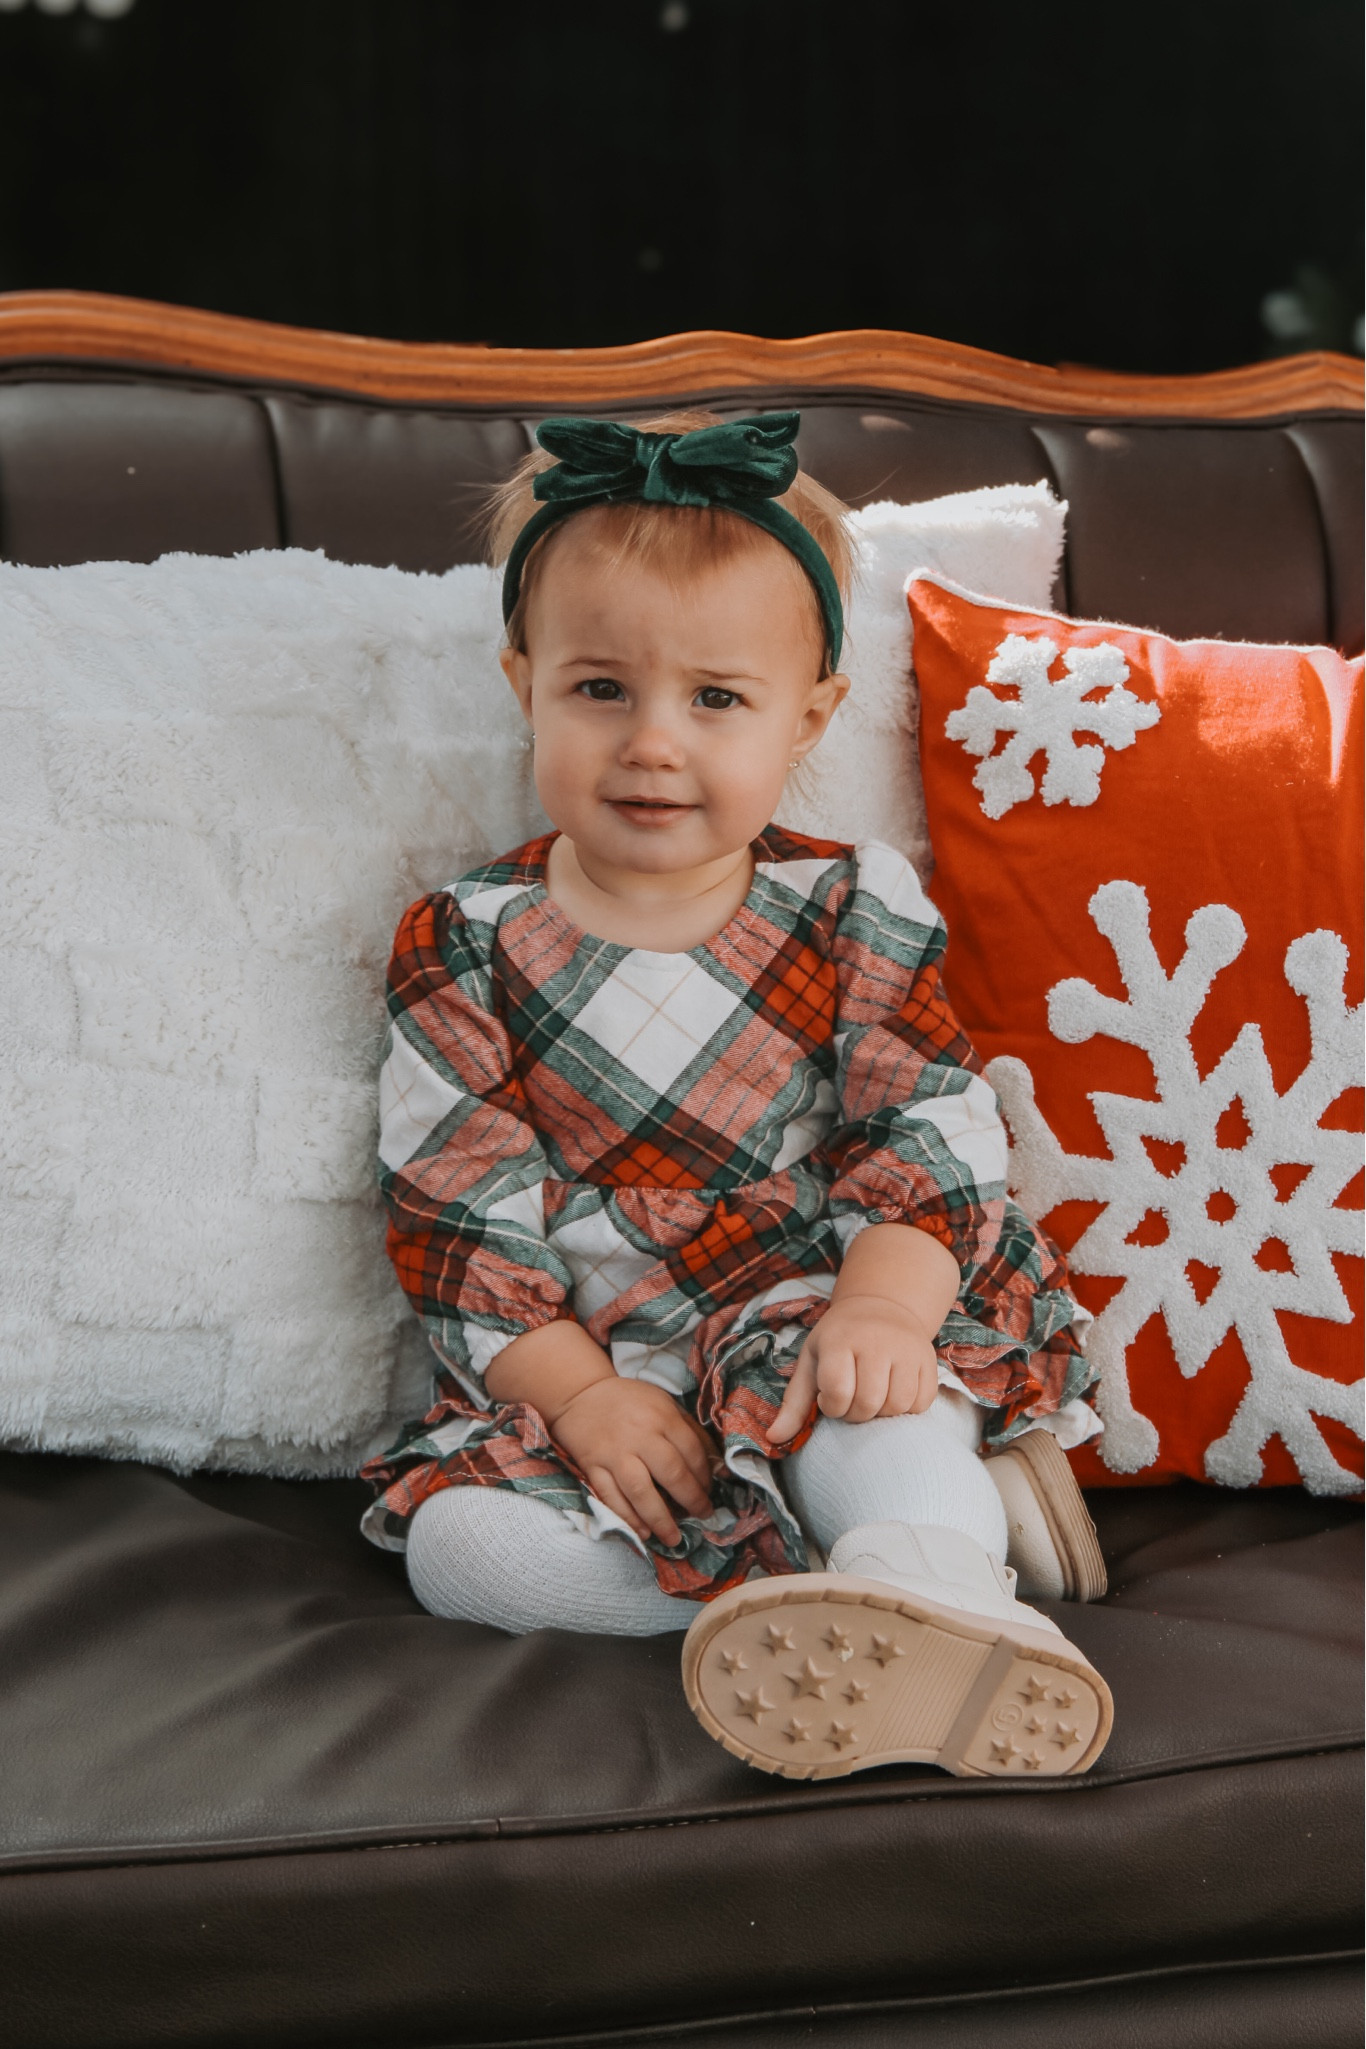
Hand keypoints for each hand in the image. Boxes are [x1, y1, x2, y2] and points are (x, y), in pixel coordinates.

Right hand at [549, 1376, 717, 1545]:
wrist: (580, 1394)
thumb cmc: (629, 1400)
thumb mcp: (665, 1403)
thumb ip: (690, 1431)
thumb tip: (718, 1466)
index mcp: (662, 1417)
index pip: (692, 1452)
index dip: (705, 1477)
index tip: (709, 1492)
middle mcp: (640, 1436)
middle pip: (671, 1473)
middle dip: (691, 1500)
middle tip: (703, 1516)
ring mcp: (614, 1453)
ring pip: (640, 1491)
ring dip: (660, 1518)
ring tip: (673, 1538)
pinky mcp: (592, 1466)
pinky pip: (610, 1496)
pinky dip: (627, 1517)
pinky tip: (642, 1532)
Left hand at [767, 1293, 939, 1446]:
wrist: (881, 1306)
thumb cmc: (839, 1340)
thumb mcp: (811, 1362)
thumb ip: (794, 1403)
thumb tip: (774, 1438)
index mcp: (840, 1339)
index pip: (838, 1391)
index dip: (832, 1406)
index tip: (829, 1398)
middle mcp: (876, 1340)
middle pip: (869, 1402)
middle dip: (856, 1414)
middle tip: (851, 1402)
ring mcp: (907, 1349)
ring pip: (898, 1405)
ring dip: (882, 1413)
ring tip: (871, 1398)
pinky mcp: (928, 1359)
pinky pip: (922, 1402)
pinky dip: (907, 1408)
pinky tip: (892, 1394)